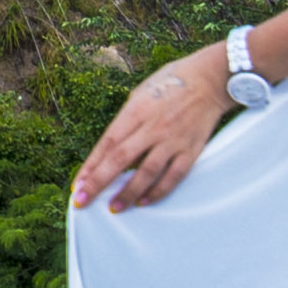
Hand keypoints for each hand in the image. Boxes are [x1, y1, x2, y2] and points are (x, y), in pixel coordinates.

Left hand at [70, 48, 238, 213]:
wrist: (211, 79)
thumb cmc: (171, 83)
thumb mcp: (140, 94)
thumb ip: (126, 120)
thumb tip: (111, 149)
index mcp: (136, 110)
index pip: (108, 143)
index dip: (90, 166)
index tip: (77, 185)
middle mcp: (153, 126)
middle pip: (120, 159)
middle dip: (98, 182)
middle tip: (82, 201)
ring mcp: (173, 139)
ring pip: (147, 172)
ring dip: (128, 193)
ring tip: (114, 208)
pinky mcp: (191, 149)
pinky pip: (173, 175)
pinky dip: (158, 191)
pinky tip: (144, 202)